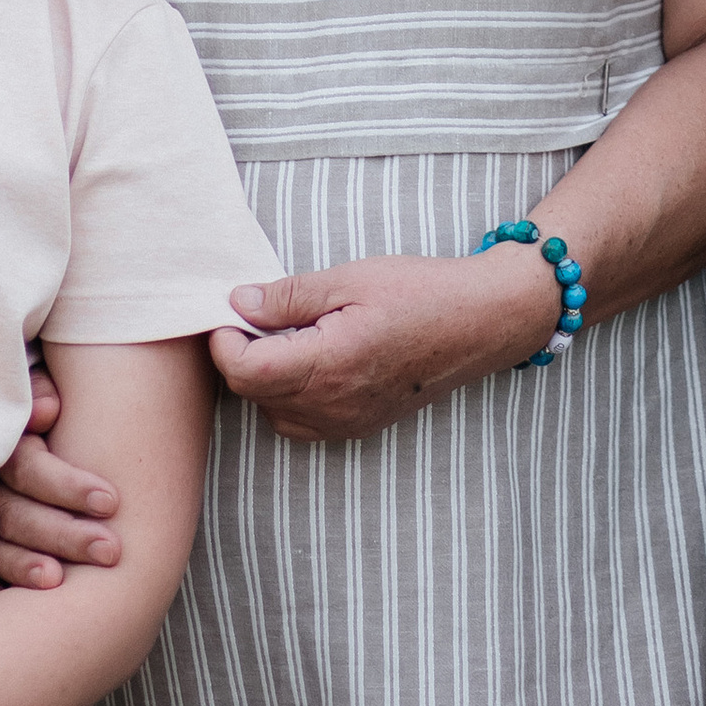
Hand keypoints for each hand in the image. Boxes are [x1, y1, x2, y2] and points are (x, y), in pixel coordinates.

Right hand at [0, 355, 119, 591]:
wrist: (16, 421)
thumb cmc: (43, 403)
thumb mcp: (40, 388)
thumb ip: (43, 393)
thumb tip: (49, 411)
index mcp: (0, 440)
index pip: (27, 467)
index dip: (67, 485)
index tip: (112, 501)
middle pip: (13, 513)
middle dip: (62, 533)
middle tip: (111, 550)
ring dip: (26, 566)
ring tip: (62, 582)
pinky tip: (13, 612)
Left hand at [212, 251, 560, 442]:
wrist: (480, 323)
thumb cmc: (421, 292)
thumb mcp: (351, 278)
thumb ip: (289, 296)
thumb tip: (238, 303)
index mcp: (329, 365)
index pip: (245, 372)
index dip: (224, 341)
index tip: (230, 310)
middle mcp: (334, 406)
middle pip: (253, 394)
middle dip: (241, 354)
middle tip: (256, 312)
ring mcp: (347, 423)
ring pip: (273, 413)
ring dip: (264, 377)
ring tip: (287, 333)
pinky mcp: (359, 426)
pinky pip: (302, 423)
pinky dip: (289, 395)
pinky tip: (310, 358)